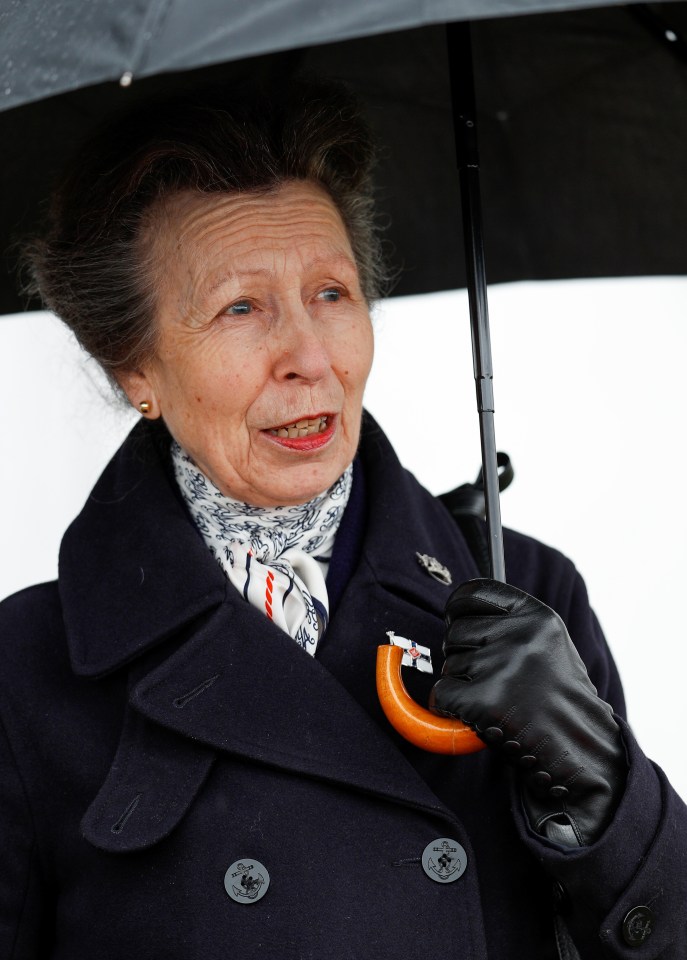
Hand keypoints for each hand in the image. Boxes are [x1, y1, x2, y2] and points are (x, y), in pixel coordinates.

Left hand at [429, 579, 625, 846]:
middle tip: (491, 678)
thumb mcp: (547, 644)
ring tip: (498, 699)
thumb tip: (454, 611)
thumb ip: (509, 623)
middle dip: (462, 654)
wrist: (582, 750)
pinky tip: (480, 716)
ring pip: (448, 664)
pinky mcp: (486, 700)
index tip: (456, 620)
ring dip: (462, 684)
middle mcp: (521, 635)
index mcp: (538, 615)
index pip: (473, 593)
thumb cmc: (557, 698)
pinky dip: (452, 709)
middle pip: (455, 631)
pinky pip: (442, 695)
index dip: (457, 609)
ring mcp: (504, 666)